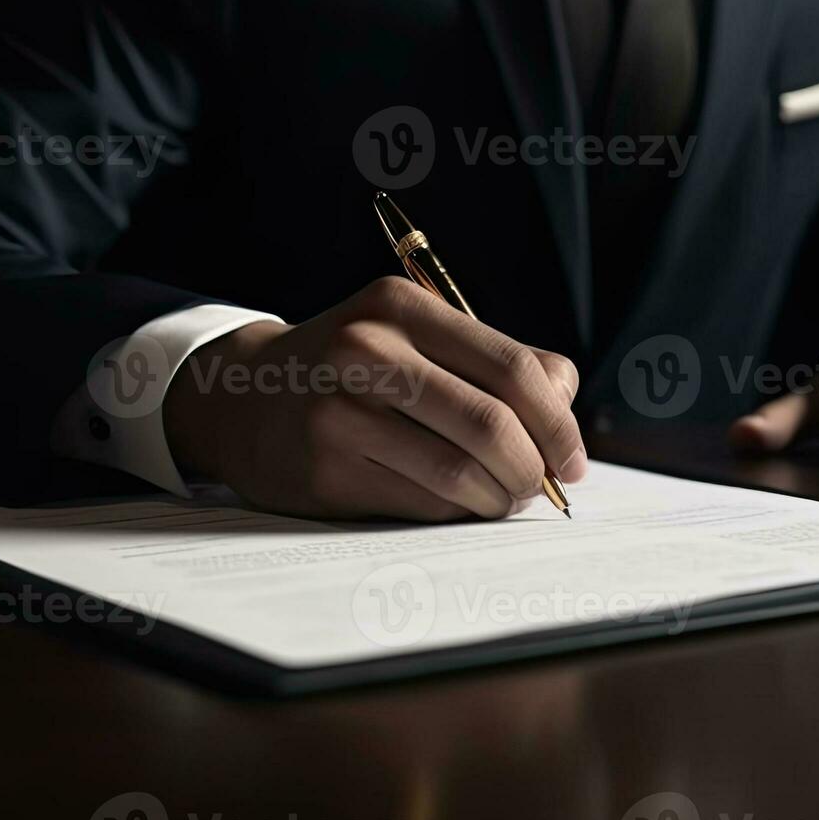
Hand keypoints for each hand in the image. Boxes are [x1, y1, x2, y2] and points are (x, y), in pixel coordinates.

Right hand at [163, 277, 588, 520]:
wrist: (246, 397)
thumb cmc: (356, 370)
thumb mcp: (416, 336)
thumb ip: (496, 361)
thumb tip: (565, 406)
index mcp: (402, 306)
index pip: (513, 368)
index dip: (559, 423)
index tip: (572, 460)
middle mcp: (367, 351)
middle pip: (490, 424)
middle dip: (532, 469)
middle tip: (539, 488)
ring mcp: (339, 412)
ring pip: (458, 473)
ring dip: (497, 499)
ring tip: (500, 499)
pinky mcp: (325, 469)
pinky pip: (420, 504)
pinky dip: (454, 513)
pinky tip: (454, 505)